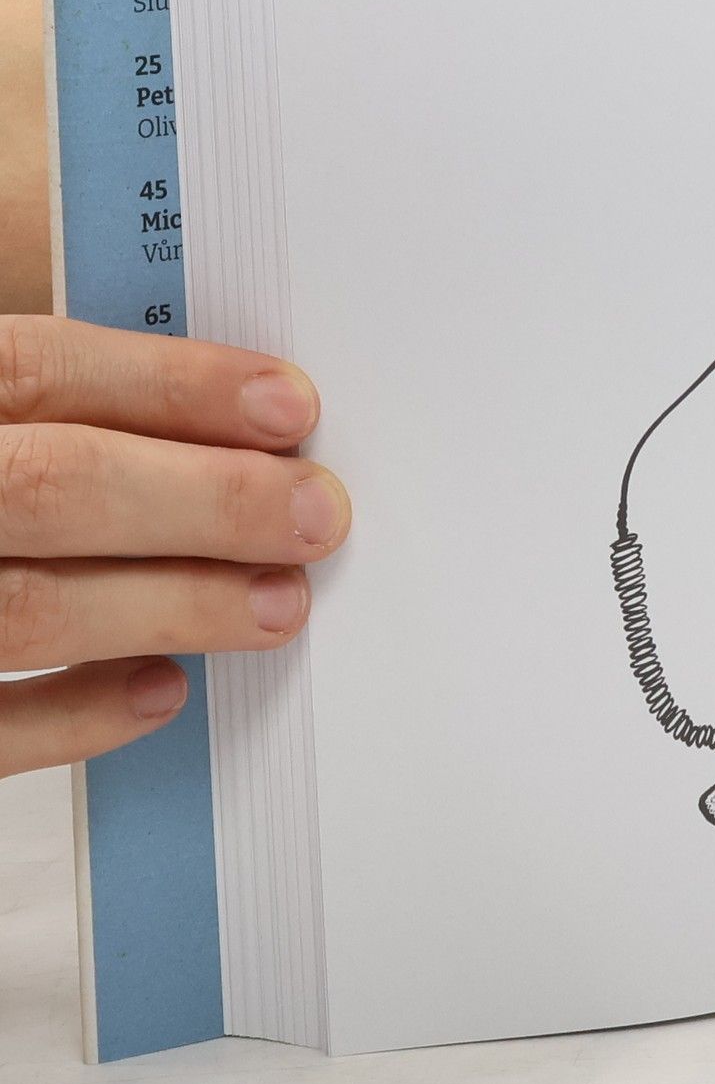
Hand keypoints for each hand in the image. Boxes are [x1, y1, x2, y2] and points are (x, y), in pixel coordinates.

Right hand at [0, 317, 350, 774]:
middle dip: (203, 501)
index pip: (32, 368)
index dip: (172, 384)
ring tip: (277, 604)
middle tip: (316, 514)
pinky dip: (74, 714)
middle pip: (46, 484)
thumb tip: (224, 414)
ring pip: (25, 608)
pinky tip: (159, 692)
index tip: (289, 406)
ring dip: (171, 604)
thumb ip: (40, 405)